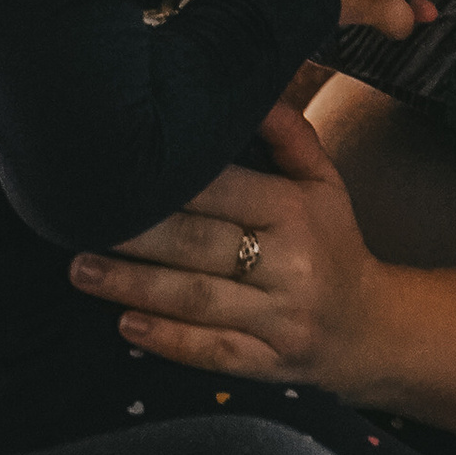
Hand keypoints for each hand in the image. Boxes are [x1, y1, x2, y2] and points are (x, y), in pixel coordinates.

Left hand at [70, 100, 392, 394]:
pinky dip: (168, 341)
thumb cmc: (333, 243)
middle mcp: (291, 266)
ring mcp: (280, 319)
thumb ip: (288, 133)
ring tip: (83, 270)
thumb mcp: (323, 182)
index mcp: (297, 212)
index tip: (123, 172)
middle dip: (137, 236)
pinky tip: (125, 326)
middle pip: (202, 247)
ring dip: (134, 287)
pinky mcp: (268, 364)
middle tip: (83, 220)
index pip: (227, 191)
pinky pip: (213, 353)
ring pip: (198, 300)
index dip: (172, 184)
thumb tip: (250, 90)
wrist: (372, 329)